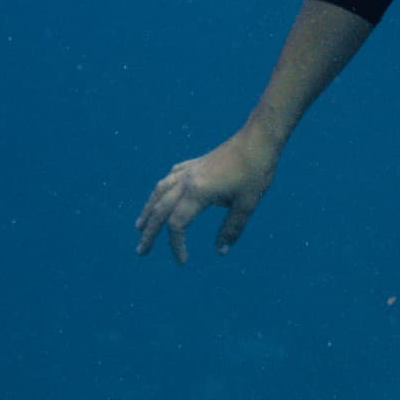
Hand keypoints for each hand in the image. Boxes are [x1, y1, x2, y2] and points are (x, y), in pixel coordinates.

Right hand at [137, 130, 274, 262]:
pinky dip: (162, 189)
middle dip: (149, 232)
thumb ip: (231, 229)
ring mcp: (190, 170)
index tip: (183, 261)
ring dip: (148, 210)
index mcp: (198, 192)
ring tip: (140, 226)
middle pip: (160, 210)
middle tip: (141, 252)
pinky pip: (171, 177)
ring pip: (160, 191)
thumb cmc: (255, 171)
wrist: (259, 138)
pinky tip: (161, 194)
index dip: (176, 245)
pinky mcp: (196, 163)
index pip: (176, 224)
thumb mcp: (246, 205)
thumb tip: (221, 252)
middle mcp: (188, 181)